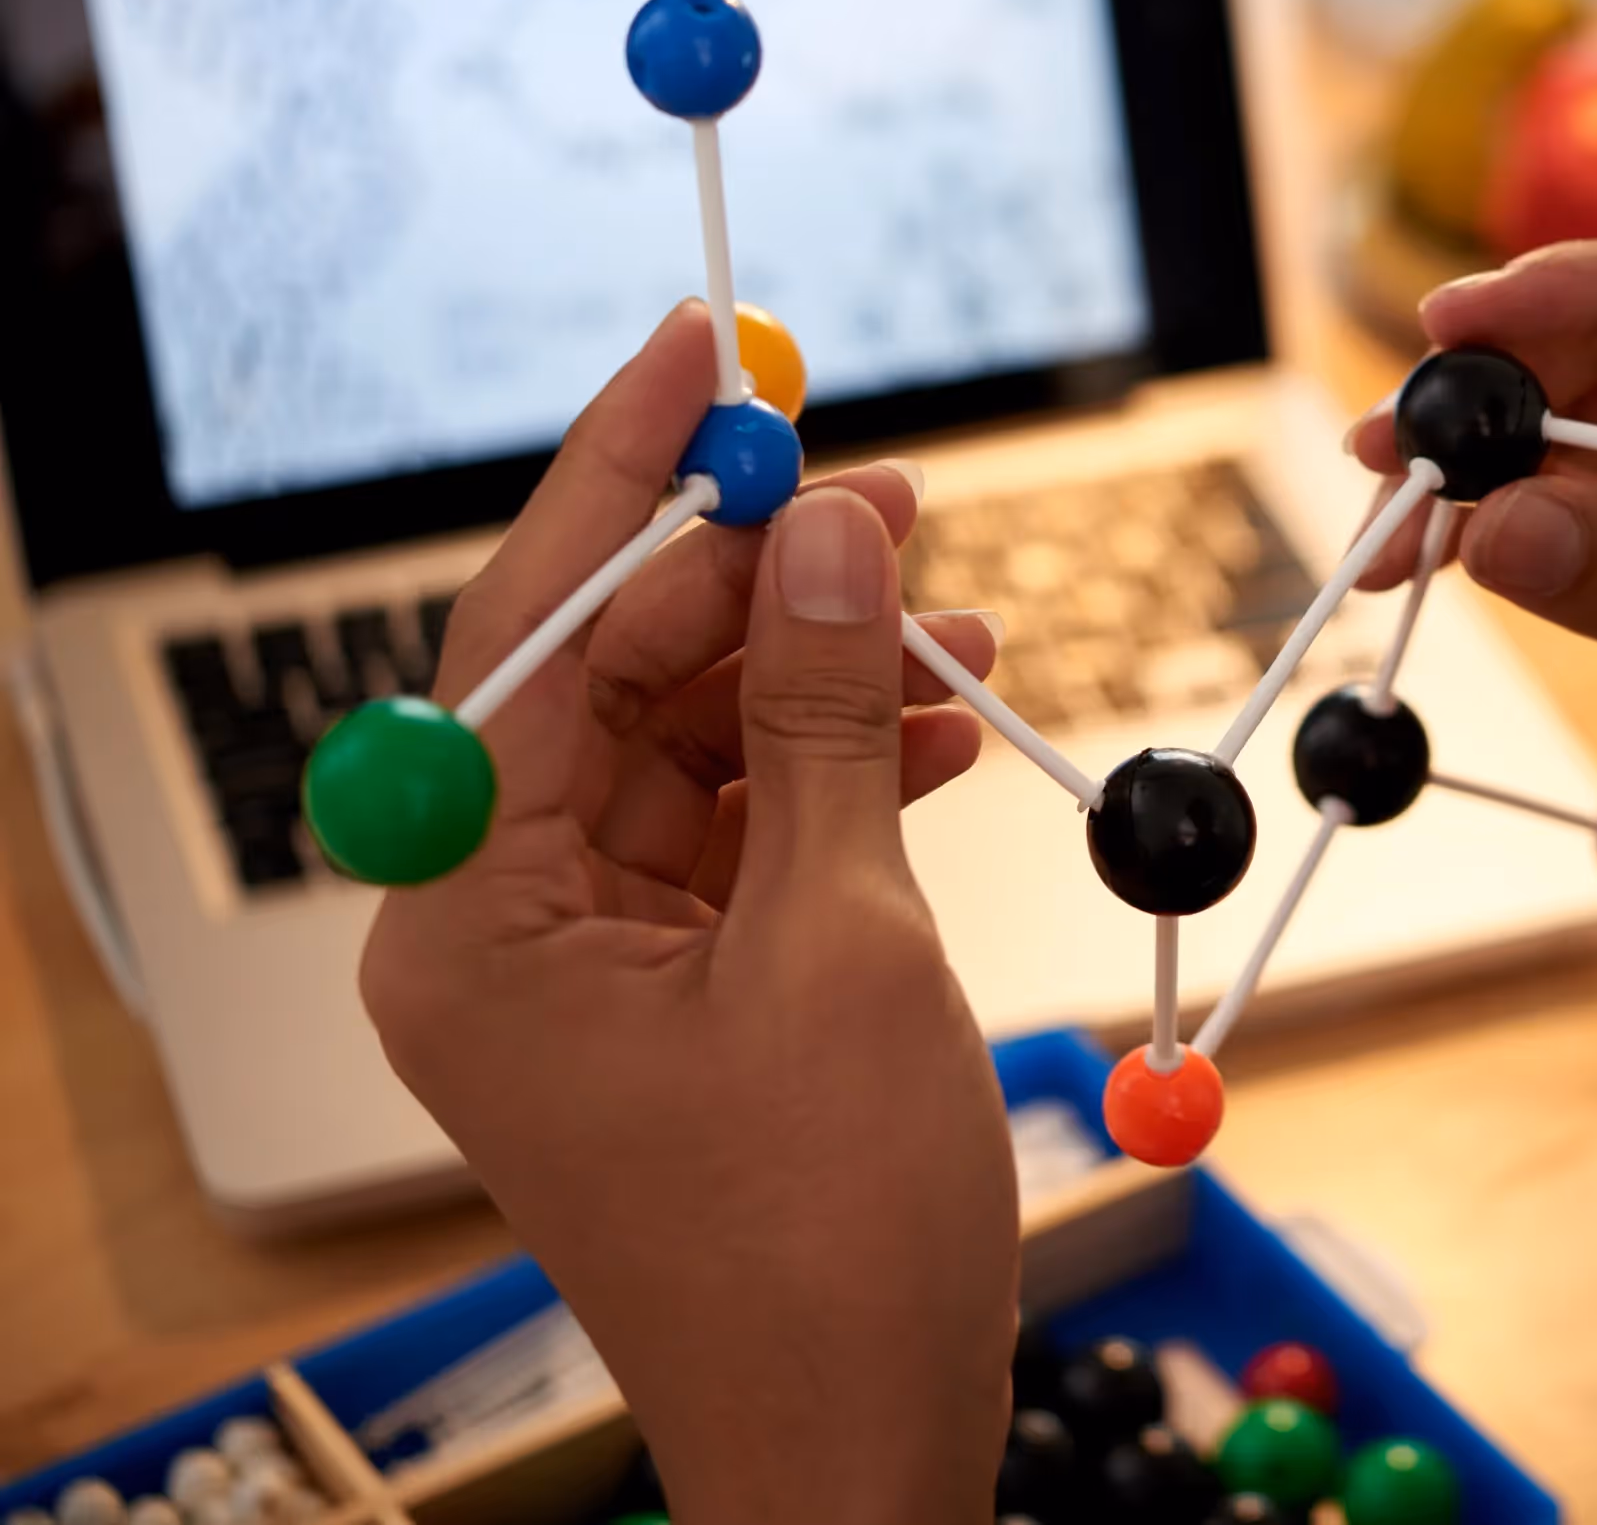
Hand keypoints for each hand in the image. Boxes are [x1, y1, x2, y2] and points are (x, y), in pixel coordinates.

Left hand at [362, 305, 1015, 1524]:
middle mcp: (499, 926)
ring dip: (822, 670)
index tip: (694, 350)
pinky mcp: (675, 987)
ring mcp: (589, 960)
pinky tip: (946, 719)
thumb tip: (827, 523)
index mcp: (470, 921)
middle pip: (614, 677)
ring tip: (958, 610)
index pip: (526, 638)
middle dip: (759, 574)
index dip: (620, 480)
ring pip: (692, 741)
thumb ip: (822, 716)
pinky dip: (840, 766)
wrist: (864, 1444)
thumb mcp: (843, 943)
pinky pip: (743, 825)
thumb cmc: (830, 1243)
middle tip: (896, 487)